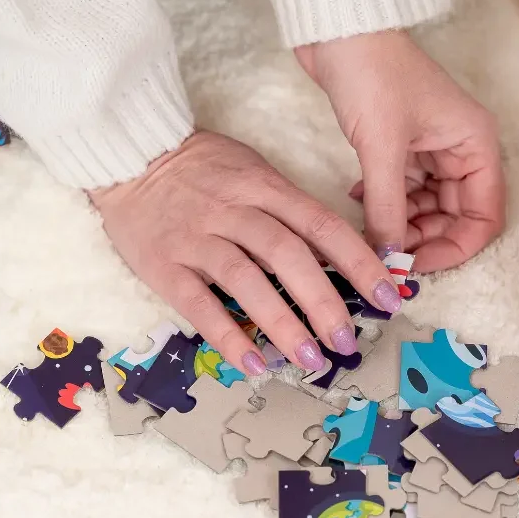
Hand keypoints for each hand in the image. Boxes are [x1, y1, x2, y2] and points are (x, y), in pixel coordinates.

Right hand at [89, 131, 400, 375]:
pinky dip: (228, 335)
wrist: (129, 154)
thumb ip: (294, 214)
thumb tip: (342, 261)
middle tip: (347, 342)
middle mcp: (235, 211)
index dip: (360, 262)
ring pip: (247, 280)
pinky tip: (254, 364)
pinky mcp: (162, 264)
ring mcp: (197, 237)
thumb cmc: (205, 170)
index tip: (389, 297)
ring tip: (310, 360)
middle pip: (288, 255)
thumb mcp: (257, 174)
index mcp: (266, 187)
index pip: (323, 226)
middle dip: (324, 302)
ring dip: (282, 324)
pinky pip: (199, 304)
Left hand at [295, 30, 503, 271]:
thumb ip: (388, 210)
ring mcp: (432, 147)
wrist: (337, 27)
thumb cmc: (372, 73)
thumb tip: (388, 260)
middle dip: (423, 238)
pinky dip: (385, 202)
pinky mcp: (402, 144)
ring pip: (426, 207)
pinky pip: (403, 190)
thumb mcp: (382, 148)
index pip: (484, 217)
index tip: (416, 265)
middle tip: (386, 254)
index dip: (455, 248)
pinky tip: (359, 199)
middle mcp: (461, 148)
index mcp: (475, 144)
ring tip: (368, 225)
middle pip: (455, 216)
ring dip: (400, 222)